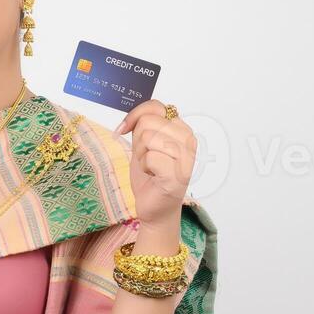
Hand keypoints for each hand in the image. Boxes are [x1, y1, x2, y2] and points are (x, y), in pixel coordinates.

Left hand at [114, 99, 195, 230]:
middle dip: (138, 141)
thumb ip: (143, 125)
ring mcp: (186, 157)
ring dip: (141, 155)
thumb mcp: (144, 143)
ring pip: (148, 138)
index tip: (125, 129)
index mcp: (182, 129)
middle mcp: (188, 139)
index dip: (134, 116)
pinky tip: (153, 176)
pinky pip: (149, 157)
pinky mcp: (178, 174)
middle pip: (148, 122)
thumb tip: (129, 121)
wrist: (155, 207)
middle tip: (146, 158)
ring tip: (150, 167)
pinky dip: (144, 167)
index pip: (155, 106)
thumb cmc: (151, 175)